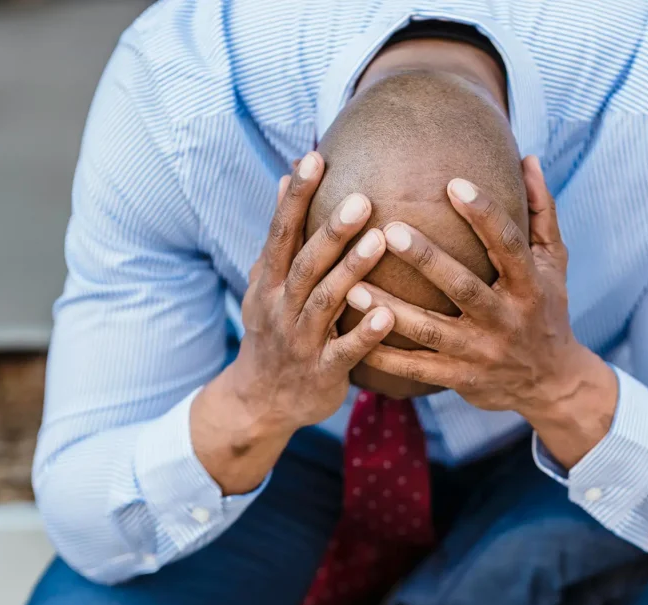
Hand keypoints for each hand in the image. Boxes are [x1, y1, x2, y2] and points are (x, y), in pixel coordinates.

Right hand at [192, 152, 393, 492]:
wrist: (259, 402)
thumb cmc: (274, 330)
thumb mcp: (265, 284)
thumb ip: (281, 236)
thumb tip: (285, 177)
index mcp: (267, 282)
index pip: (280, 232)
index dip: (295, 197)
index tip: (314, 159)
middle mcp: (279, 308)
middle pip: (305, 264)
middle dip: (331, 231)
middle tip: (362, 198)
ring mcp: (300, 341)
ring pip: (325, 303)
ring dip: (351, 272)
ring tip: (380, 243)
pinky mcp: (322, 372)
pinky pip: (345, 352)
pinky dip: (364, 334)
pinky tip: (388, 314)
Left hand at [345, 156, 617, 465]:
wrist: (551, 383)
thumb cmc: (547, 310)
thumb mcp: (554, 263)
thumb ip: (541, 212)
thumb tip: (528, 159)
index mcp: (529, 285)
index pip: (507, 245)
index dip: (484, 215)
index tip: (454, 183)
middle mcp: (506, 319)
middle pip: (463, 288)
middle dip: (426, 261)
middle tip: (387, 231)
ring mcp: (482, 353)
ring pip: (430, 332)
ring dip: (390, 311)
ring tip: (352, 287)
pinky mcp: (461, 379)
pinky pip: (417, 368)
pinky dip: (385, 355)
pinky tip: (352, 335)